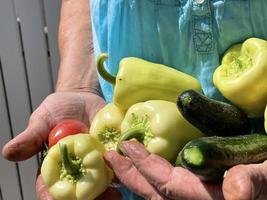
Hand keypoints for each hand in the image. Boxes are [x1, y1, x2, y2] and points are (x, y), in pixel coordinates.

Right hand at [1, 91, 120, 199]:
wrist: (85, 98)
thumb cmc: (61, 108)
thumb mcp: (44, 119)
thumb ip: (32, 136)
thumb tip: (8, 153)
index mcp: (56, 165)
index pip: (50, 187)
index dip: (51, 197)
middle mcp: (76, 169)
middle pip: (78, 192)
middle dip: (87, 199)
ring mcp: (96, 163)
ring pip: (100, 184)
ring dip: (106, 192)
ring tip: (114, 195)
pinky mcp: (112, 154)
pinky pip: (118, 166)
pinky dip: (123, 171)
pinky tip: (128, 173)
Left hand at [105, 141, 266, 199]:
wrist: (266, 190)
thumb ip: (254, 182)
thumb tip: (236, 191)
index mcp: (209, 199)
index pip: (168, 184)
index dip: (145, 166)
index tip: (127, 146)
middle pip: (154, 194)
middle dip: (130, 174)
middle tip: (110, 156)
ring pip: (156, 196)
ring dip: (135, 178)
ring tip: (118, 162)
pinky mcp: (195, 197)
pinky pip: (163, 195)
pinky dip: (147, 183)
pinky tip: (141, 174)